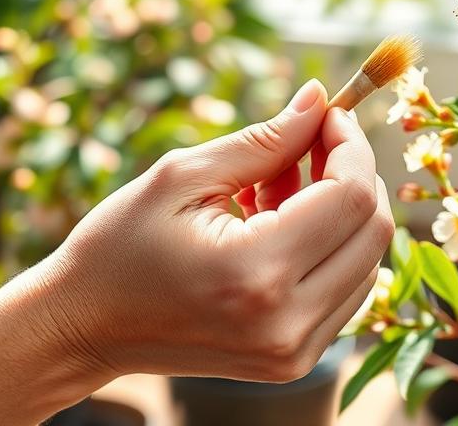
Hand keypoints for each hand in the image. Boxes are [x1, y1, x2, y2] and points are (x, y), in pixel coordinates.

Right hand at [41, 79, 394, 382]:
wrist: (84, 328)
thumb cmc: (119, 246)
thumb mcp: (184, 176)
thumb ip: (265, 138)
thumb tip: (321, 98)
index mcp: (257, 274)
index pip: (351, 197)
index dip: (350, 143)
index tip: (329, 112)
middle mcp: (289, 324)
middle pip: (374, 229)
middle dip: (353, 170)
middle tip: (309, 138)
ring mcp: (295, 351)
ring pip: (368, 258)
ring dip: (341, 208)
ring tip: (280, 183)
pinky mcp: (294, 358)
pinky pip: (346, 287)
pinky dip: (329, 243)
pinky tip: (280, 219)